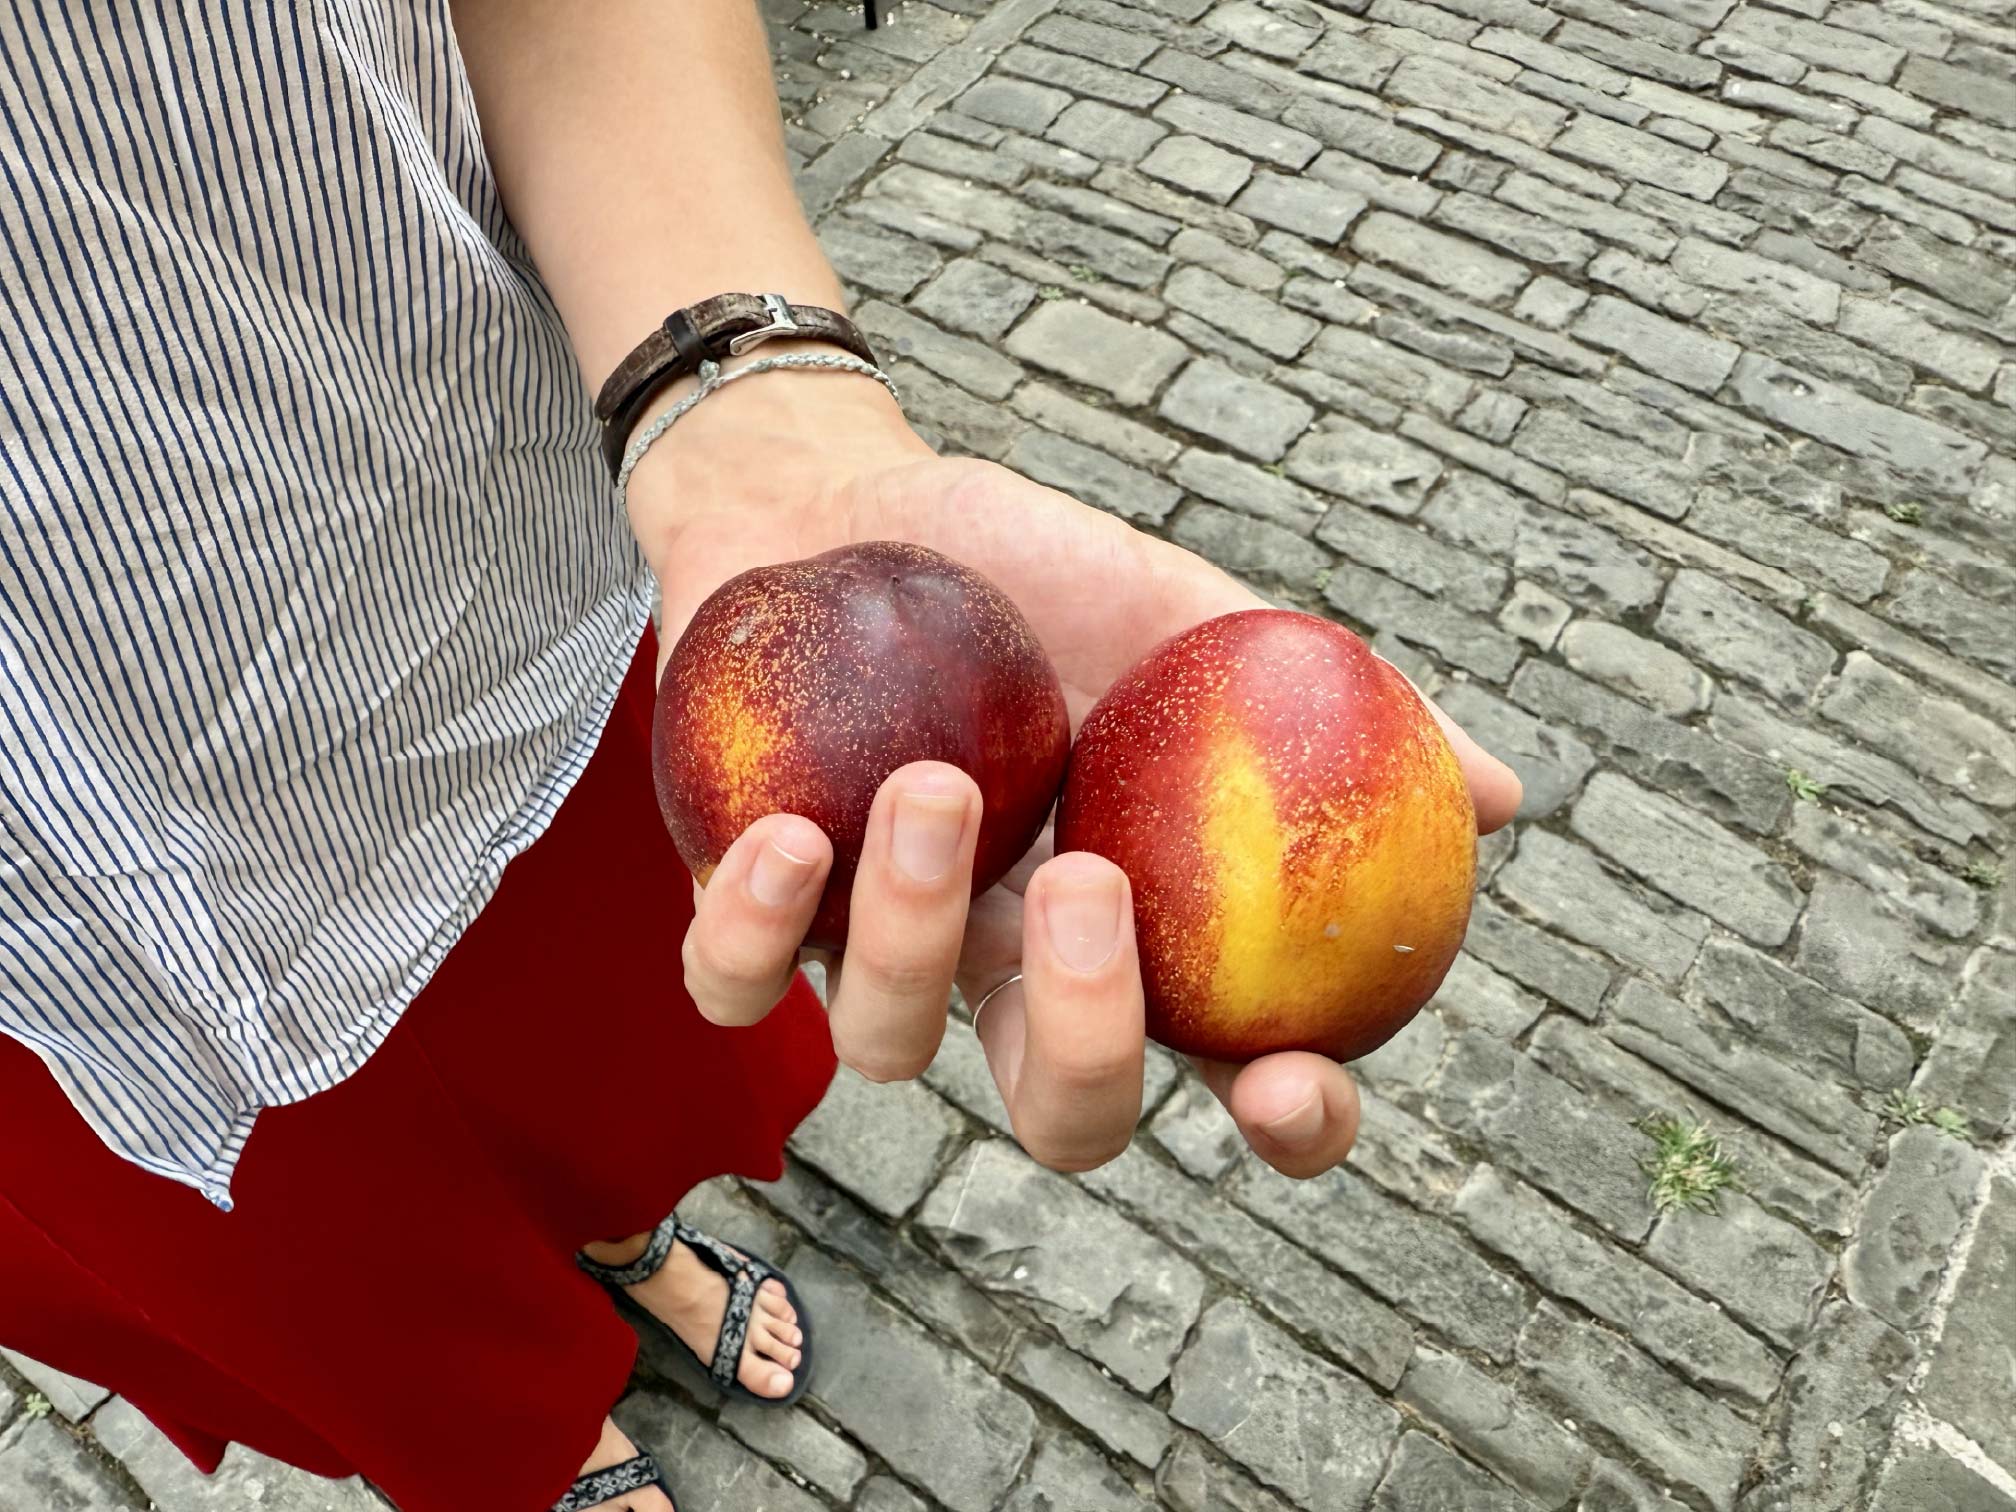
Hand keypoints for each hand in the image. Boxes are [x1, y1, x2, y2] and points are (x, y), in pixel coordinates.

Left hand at [629, 362, 1521, 1178]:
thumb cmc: (1029, 570)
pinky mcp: (742, 917)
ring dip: (916, 928)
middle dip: (1087, 1049)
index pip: (1228, 1074)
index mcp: (1133, 931)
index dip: (1278, 1126)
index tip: (1294, 1083)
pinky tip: (793, 829)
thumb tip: (1506, 794)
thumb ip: (1333, 707)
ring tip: (933, 780)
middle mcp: (1011, 972)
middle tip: (1088, 887)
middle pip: (1065, 1120)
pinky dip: (758, 931)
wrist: (844, 502)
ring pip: (893, 1048)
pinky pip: (740, 986)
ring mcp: (873, 956)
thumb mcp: (1191, 618)